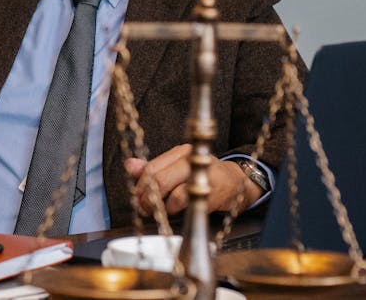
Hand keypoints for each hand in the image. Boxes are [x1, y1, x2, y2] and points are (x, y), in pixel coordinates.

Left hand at [124, 144, 259, 214]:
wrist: (236, 182)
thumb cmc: (203, 174)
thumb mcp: (178, 167)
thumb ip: (153, 167)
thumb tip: (129, 165)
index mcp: (181, 152)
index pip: (152, 167)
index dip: (140, 185)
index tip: (135, 197)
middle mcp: (192, 161)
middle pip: (160, 179)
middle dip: (147, 198)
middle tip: (144, 208)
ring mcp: (203, 177)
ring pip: (172, 193)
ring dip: (161, 207)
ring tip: (160, 211)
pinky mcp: (212, 194)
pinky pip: (187, 204)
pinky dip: (176, 210)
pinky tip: (175, 212)